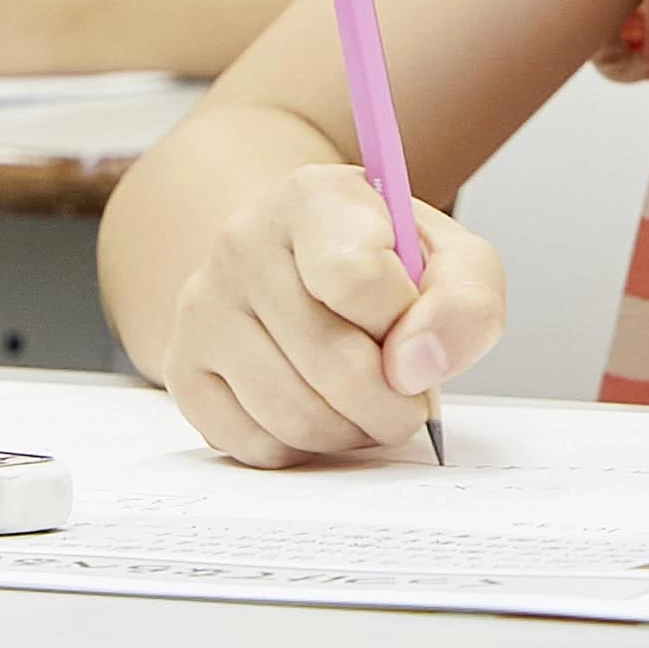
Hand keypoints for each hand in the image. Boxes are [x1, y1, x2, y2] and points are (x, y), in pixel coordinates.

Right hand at [156, 163, 503, 465]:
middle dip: (393, 404)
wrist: (298, 261)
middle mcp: (243, 244)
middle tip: (410, 403)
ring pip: (293, 416)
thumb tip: (418, 369)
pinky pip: (256, 446)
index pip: (358, 277)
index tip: (419, 337)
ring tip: (370, 407)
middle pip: (331, 361)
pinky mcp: (182, 368)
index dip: (406, 326)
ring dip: (353, 433)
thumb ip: (465, 299)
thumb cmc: (382, 260)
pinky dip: (306, 450)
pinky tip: (324, 412)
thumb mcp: (449, 258)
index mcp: (313, 197)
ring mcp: (203, 308)